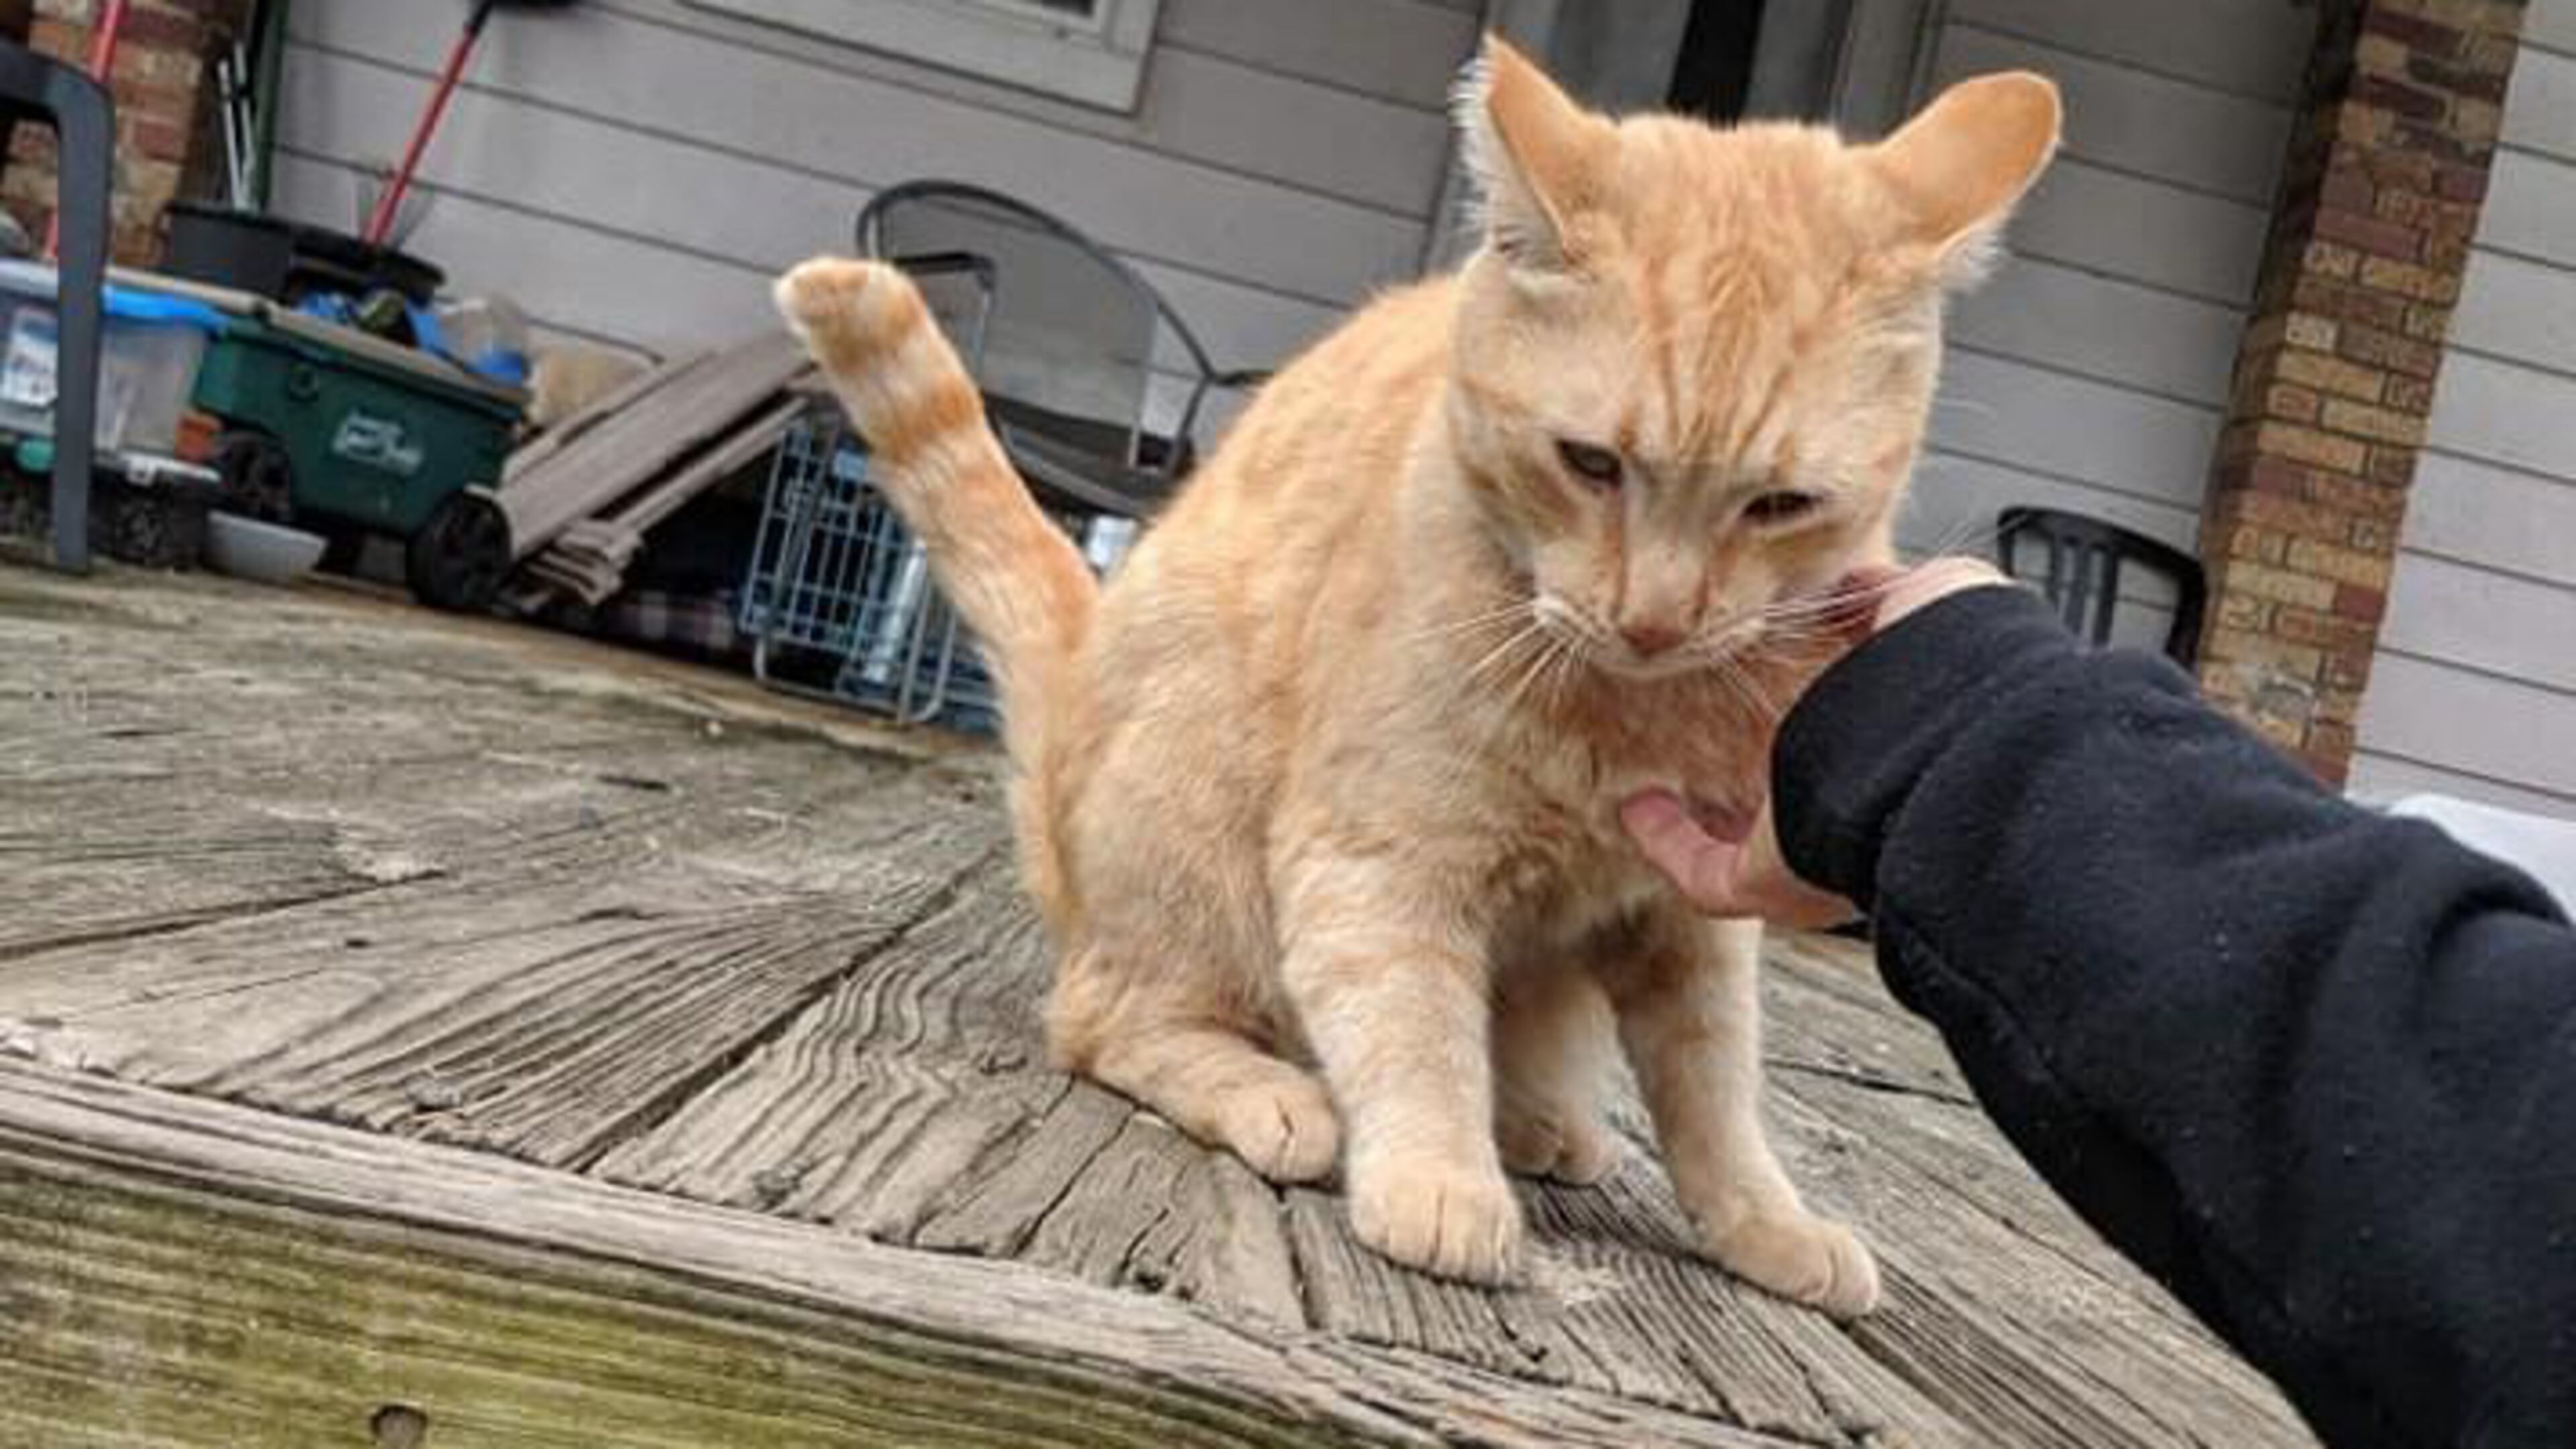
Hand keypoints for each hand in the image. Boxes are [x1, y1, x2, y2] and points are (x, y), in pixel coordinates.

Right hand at [1625, 557, 2014, 923]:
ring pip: (1744, 845)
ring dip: (1697, 818)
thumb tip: (1850, 581)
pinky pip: (1700, 872)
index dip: (1807, 709)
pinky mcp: (1766, 882)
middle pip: (1798, 798)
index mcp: (1902, 751)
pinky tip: (1636, 808)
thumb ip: (1889, 593)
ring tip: (1653, 780)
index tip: (1763, 680)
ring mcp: (1813, 852)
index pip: (1851, 737)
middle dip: (1751, 771)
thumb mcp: (1935, 601)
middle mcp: (1862, 808)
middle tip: (1701, 728)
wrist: (1948, 756)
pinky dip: (1664, 841)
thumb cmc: (1957, 681)